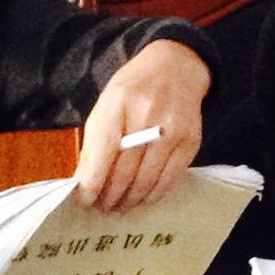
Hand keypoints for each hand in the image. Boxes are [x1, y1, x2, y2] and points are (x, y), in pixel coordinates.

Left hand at [74, 39, 208, 210]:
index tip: (85, 200)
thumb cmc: (133, 90)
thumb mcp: (107, 105)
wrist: (175, 67)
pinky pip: (169, 179)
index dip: (92, 183)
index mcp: (118, 105)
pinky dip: (152, 194)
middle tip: (103, 207)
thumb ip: (95, 141)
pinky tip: (142, 197)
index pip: (102, 154)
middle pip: (124, 172)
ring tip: (120, 206)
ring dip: (130, 200)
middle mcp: (146, 117)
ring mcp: (171, 131)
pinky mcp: (189, 142)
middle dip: (110, 196)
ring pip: (146, 180)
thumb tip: (85, 181)